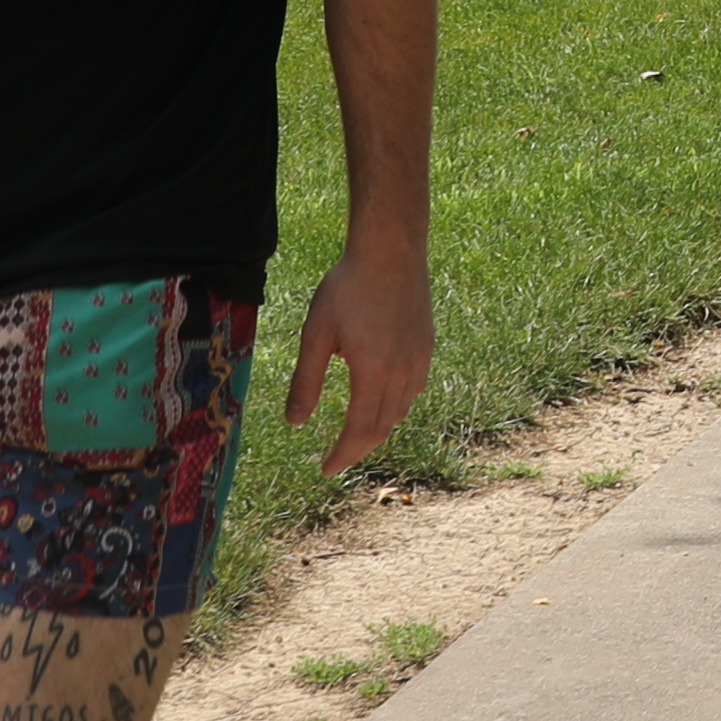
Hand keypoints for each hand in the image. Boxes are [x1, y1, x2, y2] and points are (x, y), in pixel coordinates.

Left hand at [289, 220, 432, 472]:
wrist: (391, 251)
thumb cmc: (347, 288)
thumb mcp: (316, 335)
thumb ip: (304, 381)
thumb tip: (294, 423)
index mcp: (372, 373)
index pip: (358, 430)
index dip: (342, 455)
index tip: (326, 469)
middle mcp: (401, 373)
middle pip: (382, 428)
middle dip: (358, 449)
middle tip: (337, 460)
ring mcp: (419, 360)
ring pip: (400, 412)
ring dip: (377, 430)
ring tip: (355, 435)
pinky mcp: (426, 347)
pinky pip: (413, 391)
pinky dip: (395, 408)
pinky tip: (382, 402)